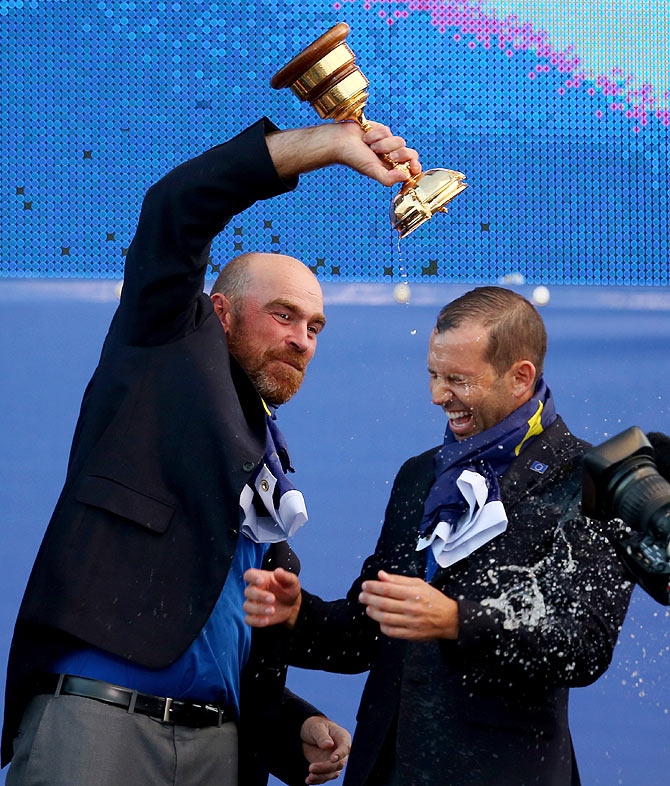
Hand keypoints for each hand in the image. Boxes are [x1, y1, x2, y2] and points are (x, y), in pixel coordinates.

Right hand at [243, 567, 301, 627]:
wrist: (292, 605)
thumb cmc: (289, 590)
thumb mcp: (292, 581)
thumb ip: (285, 576)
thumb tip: (278, 571)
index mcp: (261, 578)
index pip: (249, 575)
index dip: (252, 577)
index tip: (261, 581)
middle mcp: (254, 590)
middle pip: (248, 592)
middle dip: (259, 596)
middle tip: (273, 599)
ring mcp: (253, 603)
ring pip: (247, 606)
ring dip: (258, 609)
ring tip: (272, 610)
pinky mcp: (254, 616)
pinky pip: (248, 619)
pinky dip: (255, 621)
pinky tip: (265, 620)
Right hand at [266, 122, 420, 185]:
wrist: (341, 141)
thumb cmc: (354, 158)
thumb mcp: (372, 171)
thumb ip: (389, 178)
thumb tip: (406, 176)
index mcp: (391, 170)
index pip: (411, 167)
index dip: (415, 166)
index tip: (413, 166)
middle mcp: (391, 157)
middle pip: (410, 153)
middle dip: (400, 154)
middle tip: (389, 157)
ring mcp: (388, 143)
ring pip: (400, 141)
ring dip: (384, 144)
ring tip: (371, 147)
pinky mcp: (382, 131)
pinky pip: (388, 131)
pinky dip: (377, 134)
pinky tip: (367, 136)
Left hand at [301, 715, 350, 784]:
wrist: (307, 734)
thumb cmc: (314, 727)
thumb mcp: (316, 728)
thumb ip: (322, 736)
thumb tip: (329, 744)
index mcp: (342, 737)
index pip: (345, 747)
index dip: (340, 754)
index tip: (332, 759)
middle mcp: (341, 751)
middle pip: (339, 763)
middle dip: (326, 768)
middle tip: (311, 768)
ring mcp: (335, 761)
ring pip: (332, 773)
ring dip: (321, 776)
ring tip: (309, 777)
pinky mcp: (327, 769)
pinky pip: (325, 777)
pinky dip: (317, 780)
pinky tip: (308, 780)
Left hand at [358, 570, 458, 639]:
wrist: (450, 619)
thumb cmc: (433, 599)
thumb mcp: (418, 584)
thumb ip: (398, 580)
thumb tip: (380, 575)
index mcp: (414, 593)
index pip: (388, 589)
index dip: (373, 586)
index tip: (365, 585)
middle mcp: (412, 608)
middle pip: (384, 603)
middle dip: (369, 598)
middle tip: (361, 595)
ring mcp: (411, 622)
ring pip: (385, 618)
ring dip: (373, 612)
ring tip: (367, 607)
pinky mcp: (412, 635)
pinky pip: (392, 632)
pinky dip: (382, 626)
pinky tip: (379, 620)